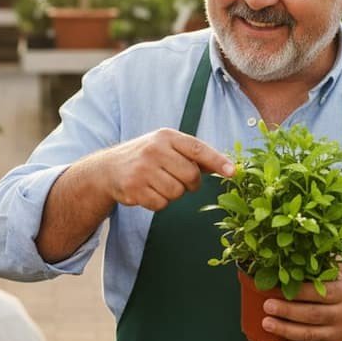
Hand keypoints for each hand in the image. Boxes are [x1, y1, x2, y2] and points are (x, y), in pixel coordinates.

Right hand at [102, 128, 233, 211]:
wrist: (109, 168)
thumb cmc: (147, 157)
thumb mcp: (167, 147)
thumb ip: (194, 155)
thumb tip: (228, 166)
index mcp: (166, 136)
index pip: (197, 149)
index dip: (217, 161)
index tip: (233, 172)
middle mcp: (154, 150)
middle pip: (191, 176)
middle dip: (190, 184)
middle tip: (178, 180)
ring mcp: (143, 169)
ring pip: (177, 192)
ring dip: (173, 194)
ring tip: (159, 184)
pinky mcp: (134, 188)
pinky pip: (161, 204)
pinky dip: (159, 203)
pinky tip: (148, 192)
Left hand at [261, 263, 341, 340]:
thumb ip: (328, 259)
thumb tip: (303, 242)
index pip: (318, 292)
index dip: (296, 291)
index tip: (275, 286)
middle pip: (312, 315)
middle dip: (287, 311)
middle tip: (266, 305)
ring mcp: (339, 334)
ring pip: (310, 335)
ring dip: (286, 331)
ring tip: (266, 323)